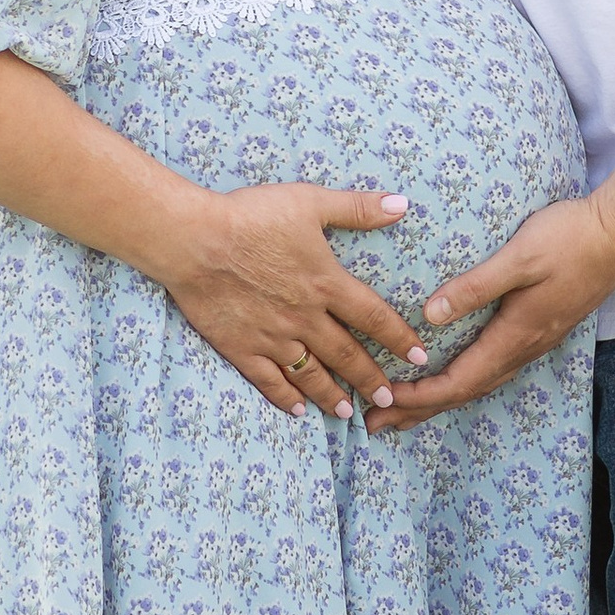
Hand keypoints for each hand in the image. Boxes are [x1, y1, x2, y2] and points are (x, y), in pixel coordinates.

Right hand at [154, 183, 431, 421]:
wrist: (195, 241)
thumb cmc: (251, 216)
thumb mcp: (309, 202)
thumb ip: (357, 208)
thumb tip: (403, 205)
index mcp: (326, 283)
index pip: (374, 318)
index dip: (399, 339)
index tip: (418, 357)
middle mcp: (305, 318)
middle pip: (347, 355)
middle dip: (370, 379)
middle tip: (388, 399)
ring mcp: (273, 337)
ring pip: (311, 374)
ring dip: (332, 395)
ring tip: (348, 412)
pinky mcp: (242, 348)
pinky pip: (269, 380)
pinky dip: (285, 397)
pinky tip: (296, 410)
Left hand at [369, 191, 614, 429]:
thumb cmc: (570, 239)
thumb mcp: (519, 257)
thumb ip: (475, 286)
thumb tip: (429, 315)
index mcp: (515, 335)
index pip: (459, 381)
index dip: (419, 397)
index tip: (383, 403)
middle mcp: (525, 348)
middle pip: (465, 392)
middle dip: (420, 409)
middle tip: (378, 424)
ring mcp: (535, 341)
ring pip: (481, 383)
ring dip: (441, 400)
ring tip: (407, 410)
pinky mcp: (541, 330)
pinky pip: (495, 369)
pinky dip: (464, 382)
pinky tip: (455, 377)